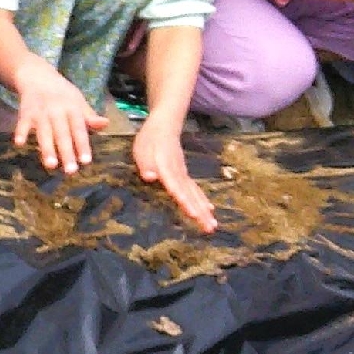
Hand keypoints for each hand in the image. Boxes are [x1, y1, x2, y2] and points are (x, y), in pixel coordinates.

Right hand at [13, 55, 105, 175]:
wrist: (38, 76)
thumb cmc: (62, 93)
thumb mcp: (78, 101)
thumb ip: (89, 116)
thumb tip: (105, 124)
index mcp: (72, 108)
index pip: (79, 129)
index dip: (83, 145)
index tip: (86, 161)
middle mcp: (57, 110)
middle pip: (62, 134)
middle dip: (66, 152)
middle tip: (71, 171)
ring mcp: (40, 111)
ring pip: (44, 132)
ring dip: (46, 148)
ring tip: (51, 165)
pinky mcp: (25, 112)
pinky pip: (22, 123)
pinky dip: (21, 132)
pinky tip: (20, 144)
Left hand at [131, 118, 215, 233]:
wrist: (165, 124)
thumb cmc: (150, 138)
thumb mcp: (141, 149)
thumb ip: (145, 164)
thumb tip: (150, 177)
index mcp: (167, 167)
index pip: (176, 187)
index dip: (185, 201)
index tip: (194, 214)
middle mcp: (178, 172)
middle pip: (191, 194)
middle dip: (201, 212)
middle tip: (210, 228)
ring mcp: (184, 174)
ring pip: (195, 194)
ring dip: (204, 210)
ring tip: (212, 226)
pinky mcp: (184, 175)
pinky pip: (195, 190)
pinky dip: (203, 200)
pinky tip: (209, 211)